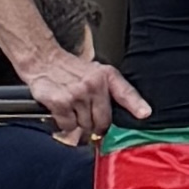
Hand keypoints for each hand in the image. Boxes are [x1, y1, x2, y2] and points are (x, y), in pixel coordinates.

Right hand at [24, 45, 146, 143]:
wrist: (44, 60)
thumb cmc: (72, 70)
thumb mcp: (98, 72)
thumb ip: (111, 91)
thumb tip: (129, 114)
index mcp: (107, 76)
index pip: (126, 92)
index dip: (136, 105)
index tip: (144, 114)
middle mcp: (94, 84)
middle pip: (103, 121)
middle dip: (97, 128)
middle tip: (91, 124)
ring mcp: (77, 94)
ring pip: (85, 126)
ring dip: (79, 126)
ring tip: (74, 113)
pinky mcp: (61, 102)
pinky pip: (68, 125)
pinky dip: (65, 125)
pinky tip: (63, 113)